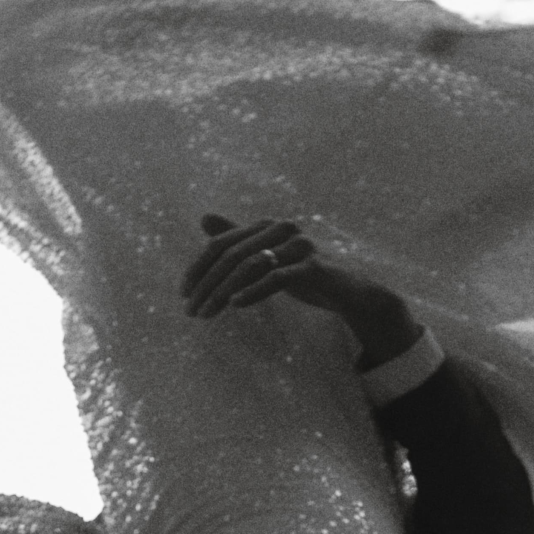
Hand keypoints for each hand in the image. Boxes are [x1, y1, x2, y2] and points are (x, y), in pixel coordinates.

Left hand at [181, 214, 421, 367]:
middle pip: (231, 255)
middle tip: (190, 311)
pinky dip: (253, 291)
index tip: (183, 293)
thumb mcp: (267, 258)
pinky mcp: (313, 267)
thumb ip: (238, 240)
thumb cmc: (305, 273)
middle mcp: (281, 229)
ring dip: (222, 292)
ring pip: (250, 266)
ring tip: (206, 315)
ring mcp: (300, 246)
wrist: (350, 291)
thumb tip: (204, 218)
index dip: (198, 268)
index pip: (221, 243)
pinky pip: (277, 278)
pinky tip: (235, 305)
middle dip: (205, 284)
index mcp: (266, 226)